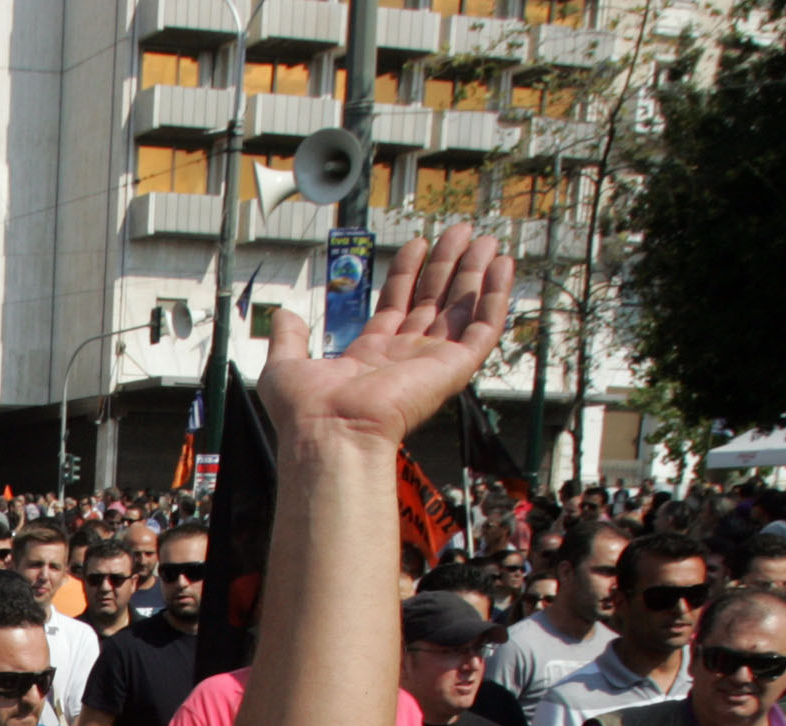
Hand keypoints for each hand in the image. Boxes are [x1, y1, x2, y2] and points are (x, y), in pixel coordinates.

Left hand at [252, 224, 512, 450]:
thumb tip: (283, 315)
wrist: (330, 432)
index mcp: (372, 355)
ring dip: (476, 273)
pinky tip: (503, 268)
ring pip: (462, 308)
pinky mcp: (454, 368)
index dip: (408, 273)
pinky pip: (484, 329)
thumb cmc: (308, 411)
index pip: (397, 305)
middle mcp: (405, 357)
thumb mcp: (285, 365)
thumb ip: (288, 337)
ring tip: (486, 239)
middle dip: (448, 265)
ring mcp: (432, 362)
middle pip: (433, 301)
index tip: (418, 244)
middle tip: (461, 232)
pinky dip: (496, 297)